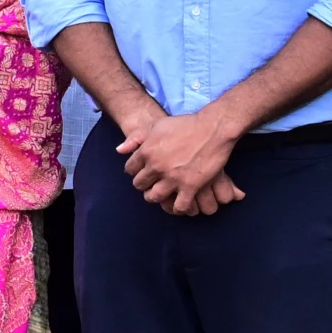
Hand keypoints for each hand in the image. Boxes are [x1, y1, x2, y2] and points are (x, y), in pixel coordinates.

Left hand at [119, 107, 243, 214]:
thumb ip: (136, 138)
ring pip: (155, 197)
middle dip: (144, 185)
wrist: (212, 128)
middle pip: (140, 184)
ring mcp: (173, 177)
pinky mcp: (191, 185)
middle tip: (151, 184)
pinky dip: (178, 208)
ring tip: (162, 194)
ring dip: (156, 197)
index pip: (130, 169)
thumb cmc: (184, 125)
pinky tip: (180, 203)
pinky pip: (179, 205)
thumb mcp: (156, 125)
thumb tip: (119, 150)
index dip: (135, 171)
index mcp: (146, 152)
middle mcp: (156, 166)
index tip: (143, 171)